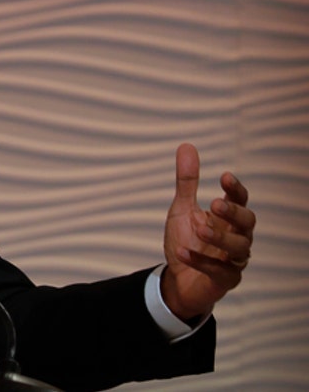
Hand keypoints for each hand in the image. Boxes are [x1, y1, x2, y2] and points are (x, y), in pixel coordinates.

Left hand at [161, 143, 254, 319]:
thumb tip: (186, 146)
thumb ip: (186, 182)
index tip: (224, 176)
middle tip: (215, 203)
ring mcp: (233, 260)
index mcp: (228, 218)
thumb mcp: (182, 208)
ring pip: (240, 248)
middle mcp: (236, 237)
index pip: (241, 200)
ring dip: (220, 237)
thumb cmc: (186, 239)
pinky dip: (201, 261)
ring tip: (199, 228)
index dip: (236, 189)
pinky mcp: (225, 280)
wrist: (177, 278)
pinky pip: (218, 271)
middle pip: (248, 223)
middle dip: (234, 212)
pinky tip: (182, 251)